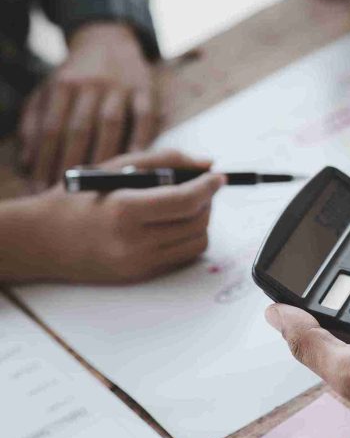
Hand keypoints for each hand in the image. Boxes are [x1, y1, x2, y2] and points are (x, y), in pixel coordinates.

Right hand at [19, 149, 222, 283]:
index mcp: (125, 209)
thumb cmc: (79, 198)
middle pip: (197, 223)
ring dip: (200, 221)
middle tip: (199, 187)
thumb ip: (167, 161)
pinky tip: (171, 224)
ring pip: (196, 242)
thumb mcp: (118, 167)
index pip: (186, 201)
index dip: (208, 186)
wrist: (43, 240)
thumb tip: (208, 164)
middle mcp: (133, 242)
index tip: (218, 177)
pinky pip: (182, 257)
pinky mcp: (140, 276)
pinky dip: (187, 238)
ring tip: (183, 205)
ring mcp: (138, 264)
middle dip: (207, 202)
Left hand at [20, 22, 158, 186]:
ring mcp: (120, 86)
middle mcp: (90, 83)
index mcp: (63, 84)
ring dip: (104, 156)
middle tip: (68, 195)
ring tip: (98, 186)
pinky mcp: (146, 89)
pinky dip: (140, 140)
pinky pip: (144, 117)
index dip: (45, 160)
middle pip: (79, 129)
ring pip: (111, 124)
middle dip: (71, 164)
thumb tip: (27, 160)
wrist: (108, 40)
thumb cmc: (74, 76)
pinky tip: (135, 164)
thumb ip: (34, 121)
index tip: (42, 188)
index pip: (51, 128)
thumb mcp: (47, 90)